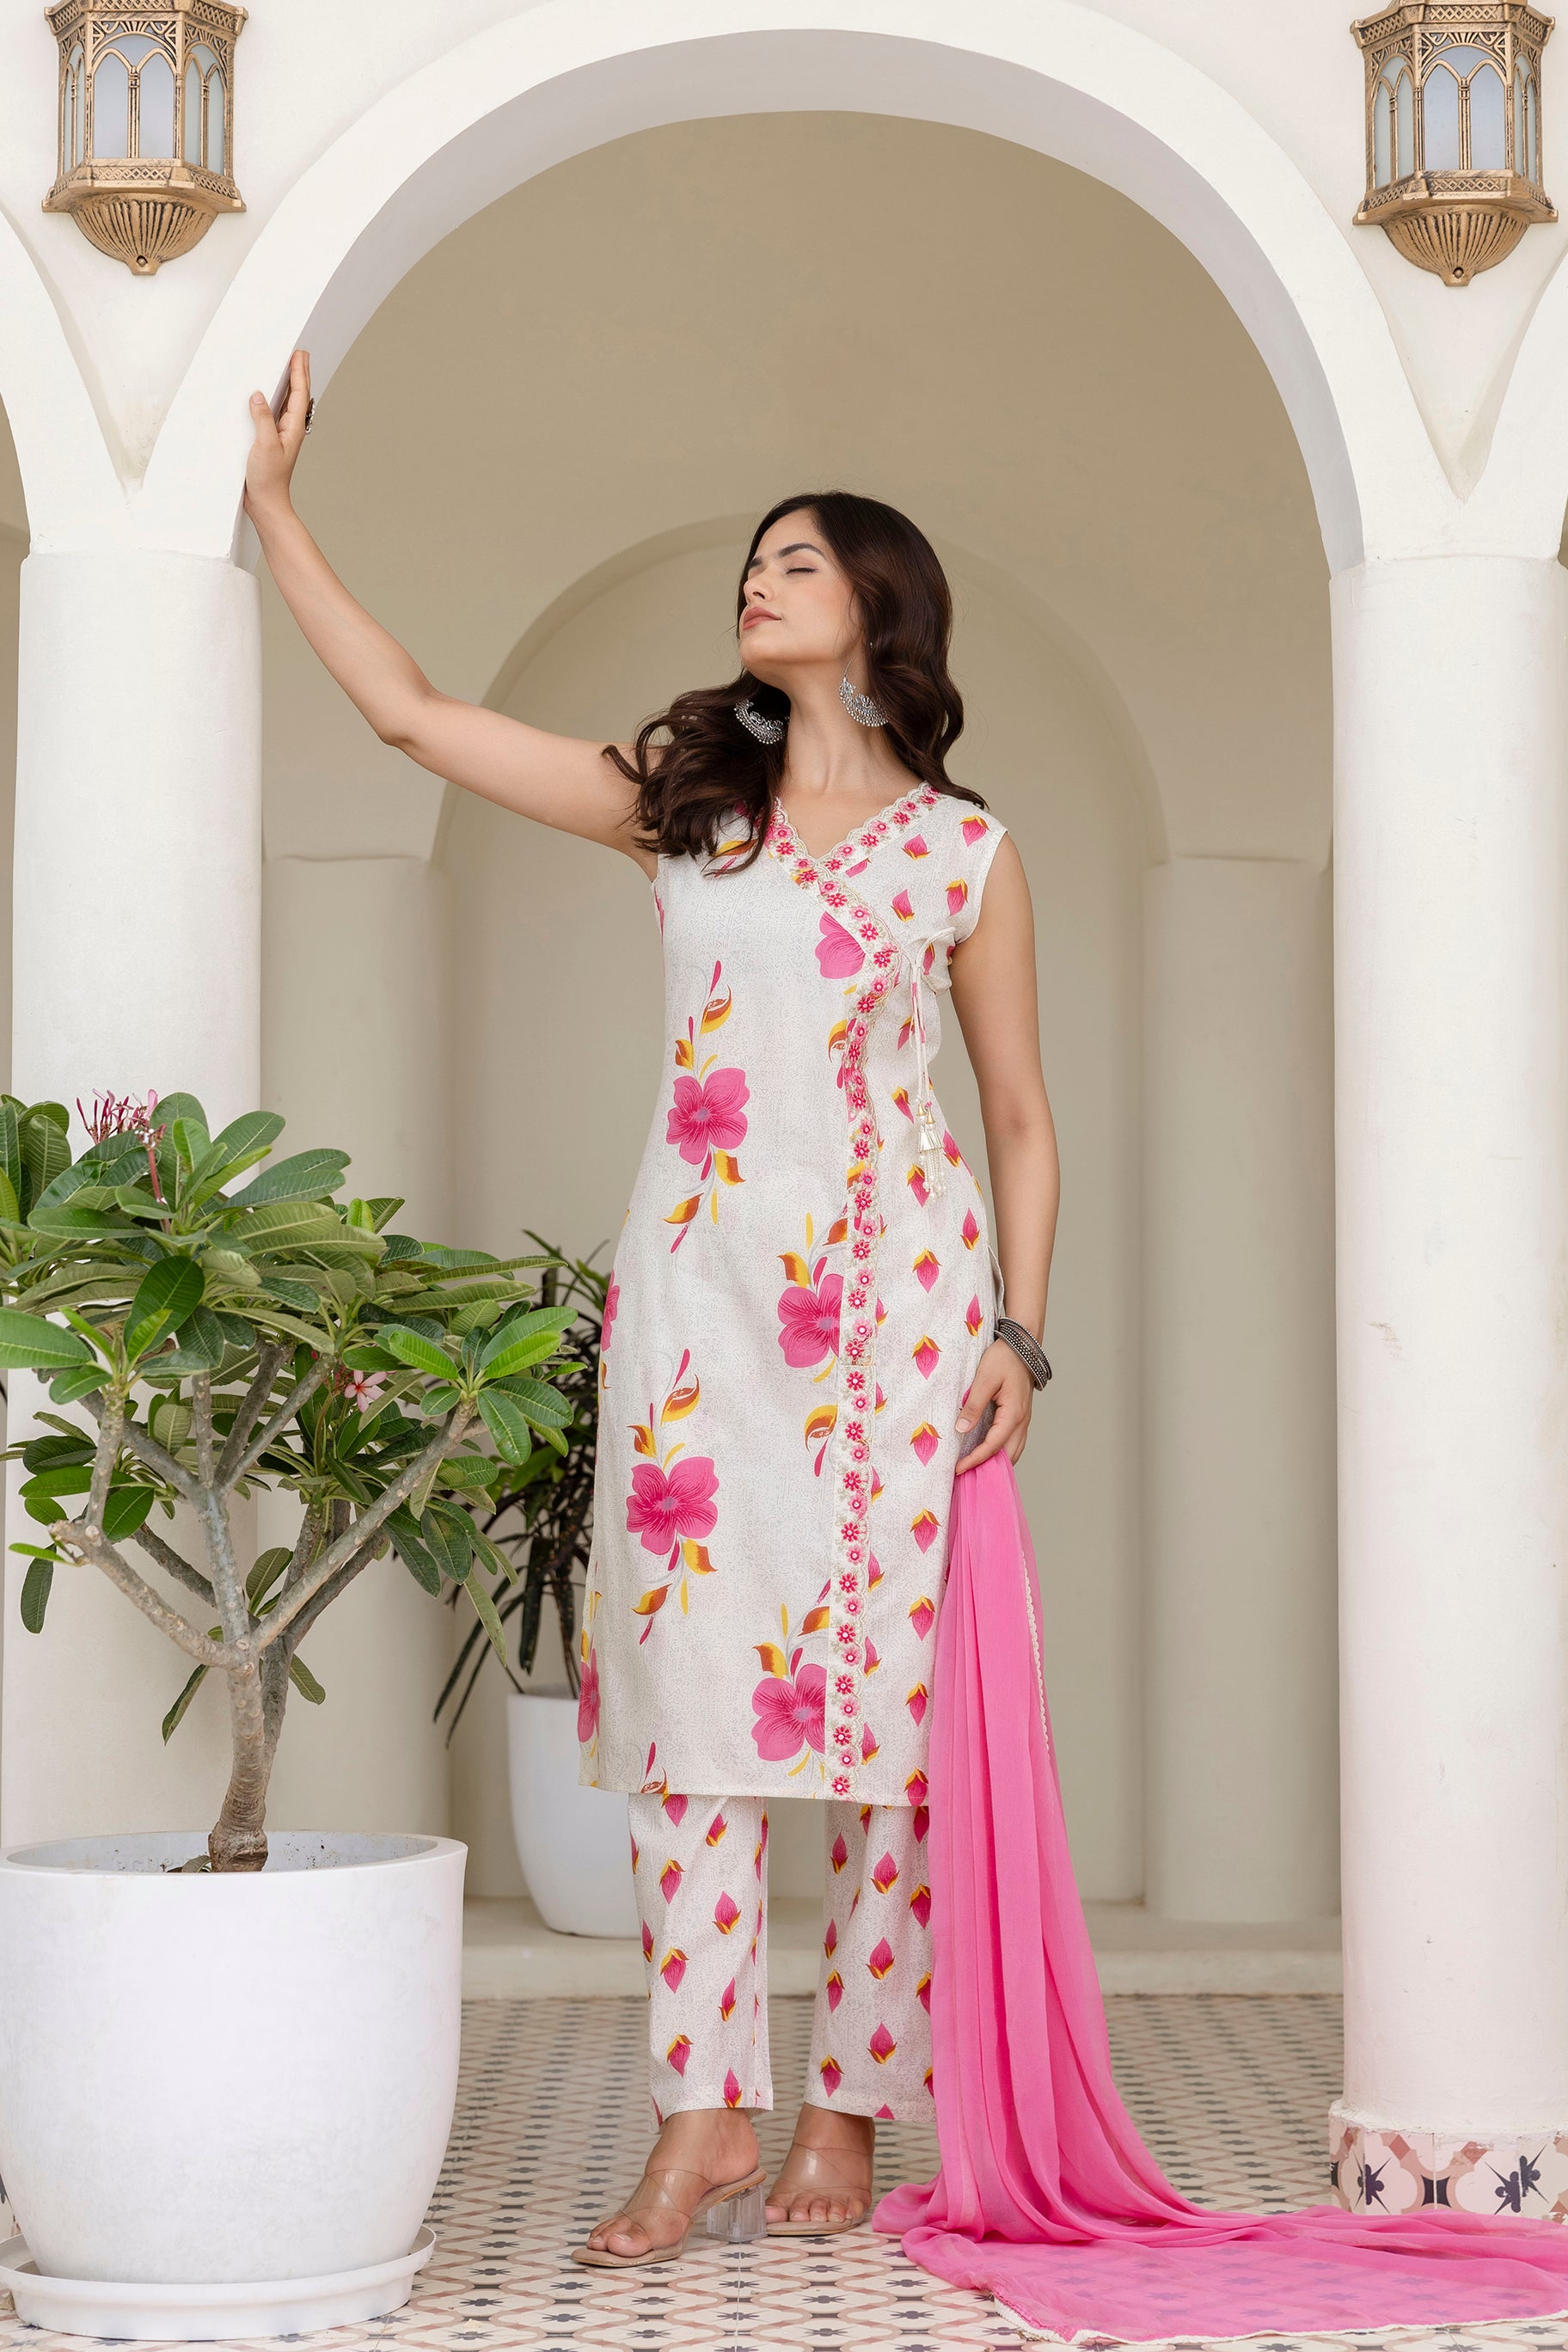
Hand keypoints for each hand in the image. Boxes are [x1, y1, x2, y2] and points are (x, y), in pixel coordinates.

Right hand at [243, 347, 310, 519]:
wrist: (265, 503)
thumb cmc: (269, 480)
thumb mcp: (265, 445)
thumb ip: (262, 419)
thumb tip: (258, 396)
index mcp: (292, 429)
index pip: (299, 394)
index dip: (299, 373)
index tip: (300, 354)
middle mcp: (289, 430)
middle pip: (296, 396)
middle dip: (298, 374)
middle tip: (299, 355)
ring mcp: (280, 435)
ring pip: (286, 403)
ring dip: (287, 385)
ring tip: (287, 369)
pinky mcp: (269, 441)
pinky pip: (273, 414)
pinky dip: (273, 401)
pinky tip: (266, 397)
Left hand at [953, 1337, 1033, 1472]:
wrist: (1022, 1346)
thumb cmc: (1003, 1359)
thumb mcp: (984, 1379)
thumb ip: (973, 1405)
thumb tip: (961, 1429)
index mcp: (1014, 1414)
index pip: (993, 1446)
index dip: (975, 1460)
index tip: (958, 1469)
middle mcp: (1022, 1421)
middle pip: (1008, 1456)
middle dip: (989, 1469)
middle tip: (967, 1477)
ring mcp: (1023, 1420)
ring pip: (1013, 1451)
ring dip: (996, 1463)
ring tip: (976, 1470)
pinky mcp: (1020, 1417)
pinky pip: (1012, 1441)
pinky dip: (1001, 1452)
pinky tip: (987, 1454)